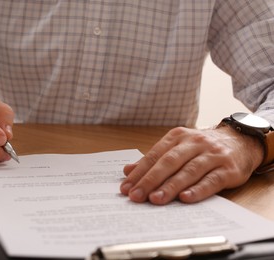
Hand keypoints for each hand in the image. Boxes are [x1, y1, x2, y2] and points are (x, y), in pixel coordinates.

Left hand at [120, 126, 263, 204]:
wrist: (241, 141)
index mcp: (178, 137)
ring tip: (155, 199)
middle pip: (169, 162)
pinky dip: (198, 190)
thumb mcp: (178, 147)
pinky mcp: (228, 169)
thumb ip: (154, 159)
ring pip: (188, 171)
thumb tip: (127, 170)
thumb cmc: (202, 148)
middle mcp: (194, 143)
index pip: (154, 155)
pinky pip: (211, 180)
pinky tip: (185, 199)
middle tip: (135, 196)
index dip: (139, 172)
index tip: (126, 187)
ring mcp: (212, 155)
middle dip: (150, 180)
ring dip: (171, 186)